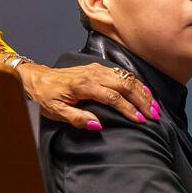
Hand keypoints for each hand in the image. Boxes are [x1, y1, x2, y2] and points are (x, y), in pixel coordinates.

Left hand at [15, 62, 159, 130]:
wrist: (37, 78)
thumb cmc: (46, 97)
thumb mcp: (56, 112)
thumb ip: (77, 119)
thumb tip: (98, 125)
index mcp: (84, 85)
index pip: (113, 97)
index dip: (128, 109)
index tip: (140, 120)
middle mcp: (93, 74)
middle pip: (124, 85)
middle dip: (142, 100)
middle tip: (154, 115)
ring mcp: (97, 68)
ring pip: (126, 77)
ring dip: (142, 91)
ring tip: (154, 106)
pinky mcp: (98, 68)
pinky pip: (122, 73)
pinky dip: (136, 83)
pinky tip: (144, 92)